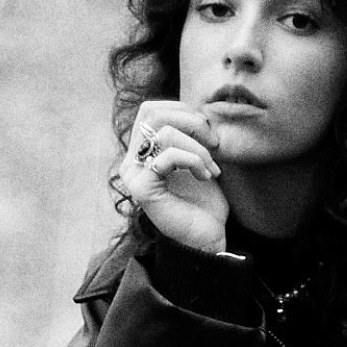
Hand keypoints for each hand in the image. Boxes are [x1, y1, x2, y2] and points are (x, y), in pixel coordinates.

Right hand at [121, 99, 227, 254]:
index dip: (182, 110)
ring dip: (198, 147)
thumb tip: (197, 112)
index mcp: (143, 151)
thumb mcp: (198, 158)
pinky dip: (193, 160)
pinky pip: (167, 156)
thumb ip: (189, 135)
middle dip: (191, 121)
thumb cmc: (203, 201)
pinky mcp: (143, 189)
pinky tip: (205, 177)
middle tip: (214, 142)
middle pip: (152, 112)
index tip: (208, 131)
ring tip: (212, 168)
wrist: (207, 237)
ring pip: (164, 132)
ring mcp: (134, 175)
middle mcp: (132, 161)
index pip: (151, 109)